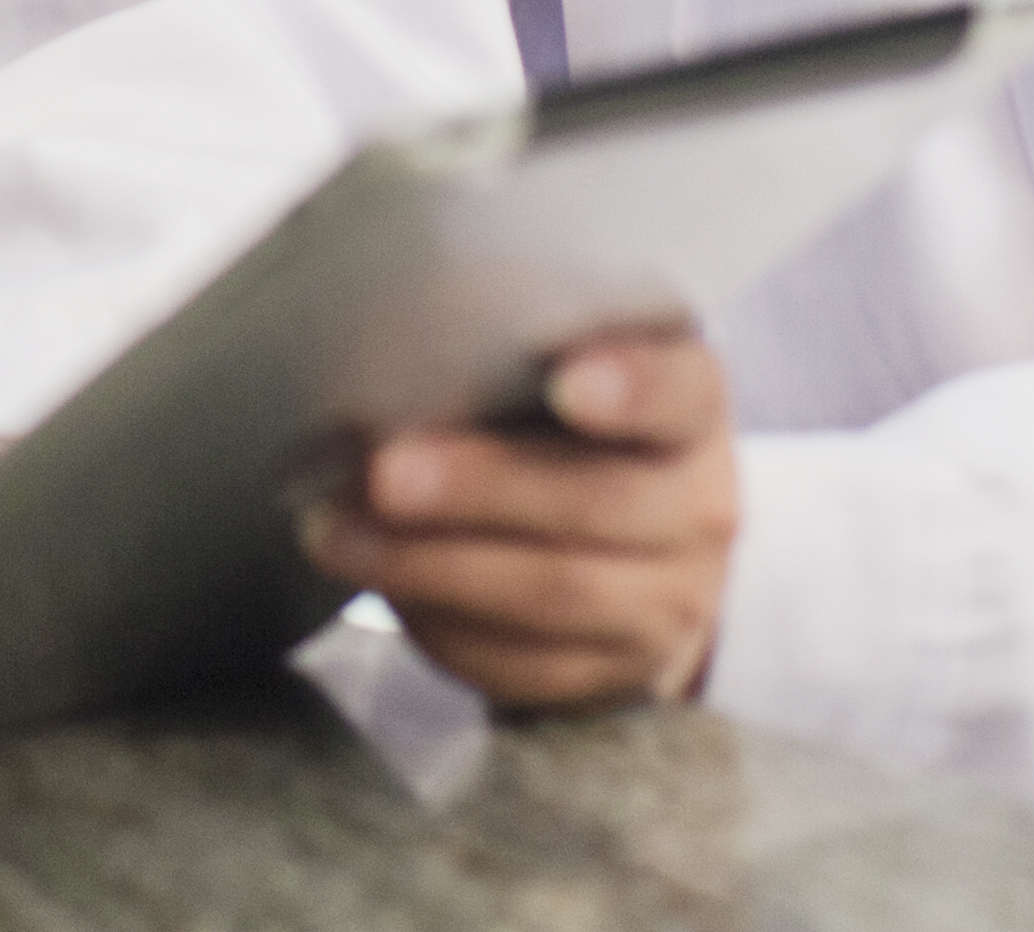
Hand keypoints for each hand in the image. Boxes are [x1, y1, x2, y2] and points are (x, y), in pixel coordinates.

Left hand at [303, 328, 735, 710]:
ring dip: (429, 564)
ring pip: (553, 593)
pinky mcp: (614, 675)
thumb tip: (387, 366)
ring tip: (335, 533)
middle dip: (480, 487)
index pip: (680, 391)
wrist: (641, 556)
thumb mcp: (566, 372)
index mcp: (691, 409)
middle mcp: (698, 510)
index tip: (565, 382)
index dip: (631, 388)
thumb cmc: (570, 431)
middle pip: (597, 502)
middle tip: (383, 471)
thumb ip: (505, 359)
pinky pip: (525, 663)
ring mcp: (668, 604)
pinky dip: (439, 623)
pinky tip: (377, 585)